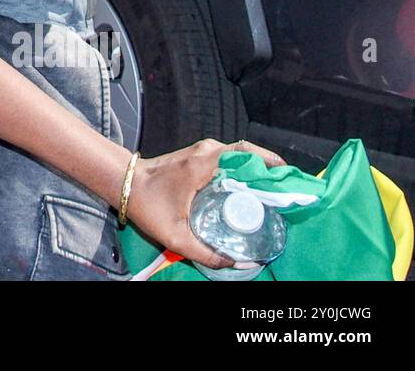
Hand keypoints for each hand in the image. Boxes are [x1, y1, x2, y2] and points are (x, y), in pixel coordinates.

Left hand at [128, 139, 286, 269]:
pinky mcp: (200, 157)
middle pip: (250, 155)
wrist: (123, 183)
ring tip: (276, 196)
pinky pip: (231, 161)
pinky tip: (253, 194)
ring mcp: (204, 152)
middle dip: (271, 173)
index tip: (290, 182)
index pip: (248, 155)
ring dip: (259, 173)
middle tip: (289, 195)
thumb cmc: (146, 203)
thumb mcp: (176, 235)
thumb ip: (207, 252)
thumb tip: (239, 263)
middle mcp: (207, 151)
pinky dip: (245, 173)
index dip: (272, 165)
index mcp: (205, 162)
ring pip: (241, 157)